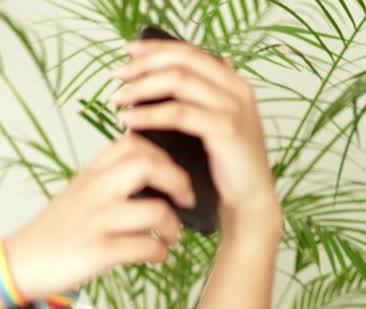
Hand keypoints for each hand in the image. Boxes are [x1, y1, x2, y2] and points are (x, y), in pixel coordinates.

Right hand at [2, 133, 195, 299]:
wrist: (19, 264)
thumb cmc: (52, 233)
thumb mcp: (76, 195)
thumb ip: (107, 181)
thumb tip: (151, 178)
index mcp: (90, 175)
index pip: (133, 143)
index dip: (162, 154)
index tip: (171, 172)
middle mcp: (94, 192)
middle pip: (149, 166)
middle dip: (178, 182)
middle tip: (185, 200)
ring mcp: (97, 222)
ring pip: (156, 211)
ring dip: (174, 227)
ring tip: (170, 237)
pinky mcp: (99, 252)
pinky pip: (147, 247)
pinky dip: (160, 253)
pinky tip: (156, 256)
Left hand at [111, 40, 279, 224]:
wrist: (248, 203)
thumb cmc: (222, 168)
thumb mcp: (205, 127)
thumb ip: (190, 103)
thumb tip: (151, 83)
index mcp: (232, 82)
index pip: (191, 51)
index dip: (157, 47)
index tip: (128, 50)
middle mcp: (236, 88)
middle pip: (183, 60)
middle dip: (145, 64)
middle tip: (117, 75)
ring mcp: (233, 108)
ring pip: (179, 81)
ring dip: (142, 88)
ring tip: (117, 99)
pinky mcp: (225, 130)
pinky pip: (180, 113)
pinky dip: (150, 114)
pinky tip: (129, 120)